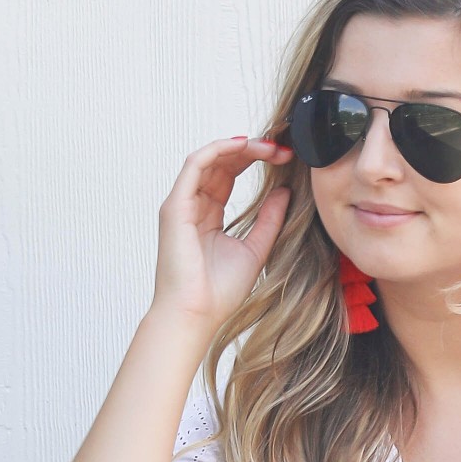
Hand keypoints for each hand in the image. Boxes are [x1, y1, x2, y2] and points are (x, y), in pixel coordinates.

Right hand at [151, 133, 291, 328]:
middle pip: (220, 163)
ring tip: (268, 147)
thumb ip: (269, 220)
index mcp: (208, 216)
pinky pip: (195, 164)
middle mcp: (192, 205)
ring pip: (208, 158)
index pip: (229, 175)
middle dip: (251, 150)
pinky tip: (244, 145)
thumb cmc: (218, 293)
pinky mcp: (175, 205)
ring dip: (239, 147)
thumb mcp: (255, 249)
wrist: (196, 315)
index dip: (255, 161)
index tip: (284, 158)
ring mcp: (181, 203)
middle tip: (281, 148)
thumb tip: (285, 192)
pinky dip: (218, 150)